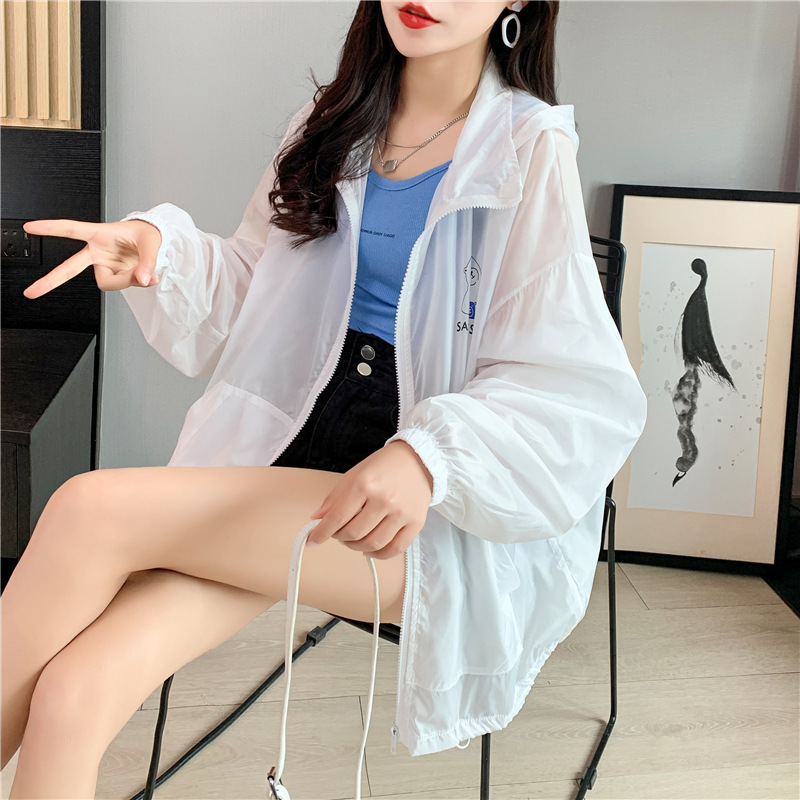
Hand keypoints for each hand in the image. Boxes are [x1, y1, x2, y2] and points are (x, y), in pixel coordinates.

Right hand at [21, 218, 162, 298]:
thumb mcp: (151, 242)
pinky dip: (136, 283)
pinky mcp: (114, 274)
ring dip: (126, 280)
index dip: (50, 228)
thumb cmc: (147, 233)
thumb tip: (142, 279)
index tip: (30, 227)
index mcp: (100, 235)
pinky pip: (122, 285)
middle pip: (70, 267)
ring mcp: (105, 264)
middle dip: (50, 281)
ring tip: (143, 271)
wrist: (156, 239)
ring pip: (108, 283)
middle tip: (31, 292)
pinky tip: (145, 276)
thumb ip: (147, 261)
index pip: (72, 230)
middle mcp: (98, 251)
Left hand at [306, 440, 433, 559]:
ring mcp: (402, 513)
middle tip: (337, 533)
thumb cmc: (384, 465)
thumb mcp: (354, 474)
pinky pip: (394, 549)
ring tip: (353, 539)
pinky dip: (378, 554)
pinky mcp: (416, 523)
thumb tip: (317, 519)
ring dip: (356, 547)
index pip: (338, 517)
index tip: (311, 540)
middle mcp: (384, 499)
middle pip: (354, 533)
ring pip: (373, 544)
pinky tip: (370, 548)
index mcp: (365, 484)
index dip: (321, 533)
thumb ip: (335, 498)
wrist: (418, 459)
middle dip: (339, 538)